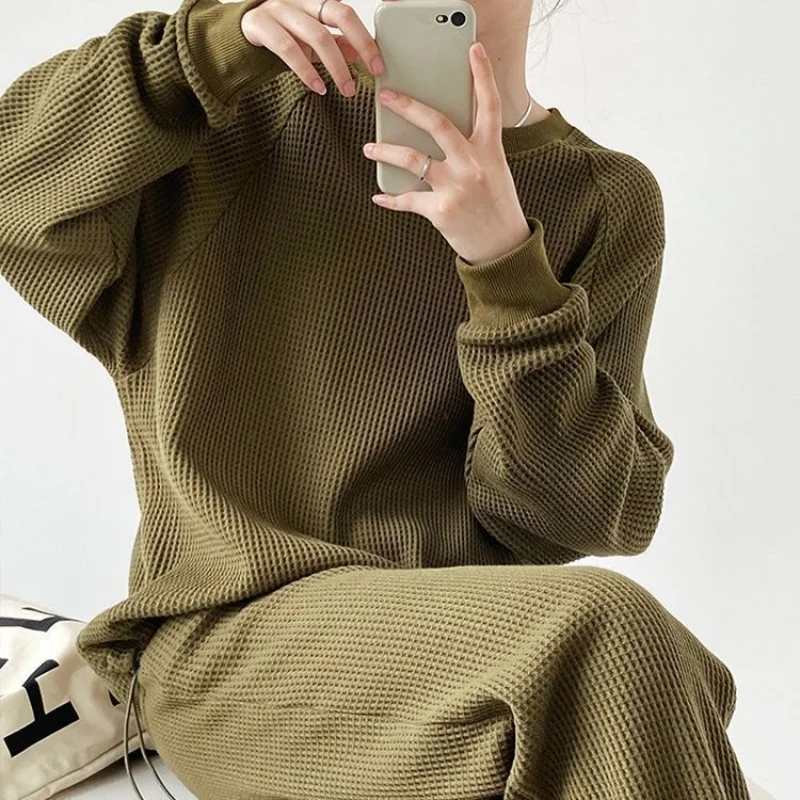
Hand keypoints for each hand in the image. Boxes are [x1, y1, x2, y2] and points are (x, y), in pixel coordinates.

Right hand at [241, 0, 384, 96]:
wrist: (235, 34)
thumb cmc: (275, 34)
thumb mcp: (309, 40)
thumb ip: (333, 43)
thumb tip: (359, 53)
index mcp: (313, 1)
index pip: (347, 14)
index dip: (366, 38)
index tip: (378, 65)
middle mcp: (298, 0)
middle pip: (338, 14)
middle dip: (360, 45)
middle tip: (369, 75)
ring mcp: (277, 9)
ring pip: (316, 35)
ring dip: (335, 67)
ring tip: (345, 90)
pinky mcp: (259, 24)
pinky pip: (288, 49)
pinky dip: (306, 71)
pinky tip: (318, 87)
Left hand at [362, 41, 531, 264]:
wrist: (503, 247)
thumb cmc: (496, 206)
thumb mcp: (494, 171)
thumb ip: (472, 150)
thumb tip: (437, 134)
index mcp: (490, 150)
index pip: (489, 105)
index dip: (483, 75)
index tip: (473, 49)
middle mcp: (473, 165)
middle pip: (437, 124)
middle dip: (408, 106)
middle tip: (386, 96)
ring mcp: (456, 188)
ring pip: (413, 159)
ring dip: (386, 150)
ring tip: (369, 147)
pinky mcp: (441, 211)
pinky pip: (407, 200)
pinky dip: (390, 199)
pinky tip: (379, 197)